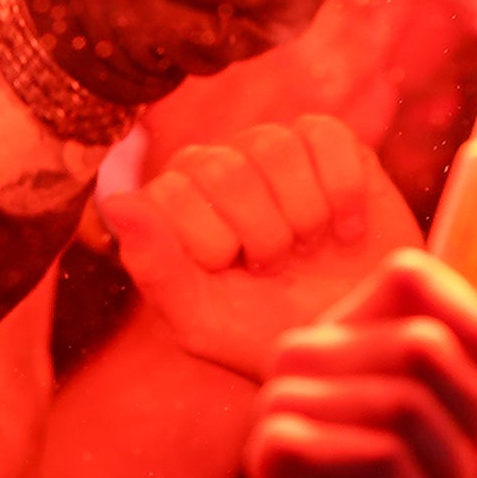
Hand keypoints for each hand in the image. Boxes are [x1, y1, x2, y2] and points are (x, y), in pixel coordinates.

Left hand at [114, 116, 416, 379]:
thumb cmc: (272, 334)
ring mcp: (270, 152)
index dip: (212, 242)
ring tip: (311, 249)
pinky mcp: (330, 144)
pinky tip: (347, 230)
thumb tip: (116, 201)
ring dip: (303, 213)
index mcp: (174, 205)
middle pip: (224, 169)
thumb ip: (155, 266)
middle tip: (278, 268)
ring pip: (273, 145)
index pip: (171, 192)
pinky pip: (325, 136)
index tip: (233, 274)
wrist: (360, 341)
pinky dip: (343, 191)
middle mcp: (215, 168)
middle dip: (261, 234)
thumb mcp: (204, 322)